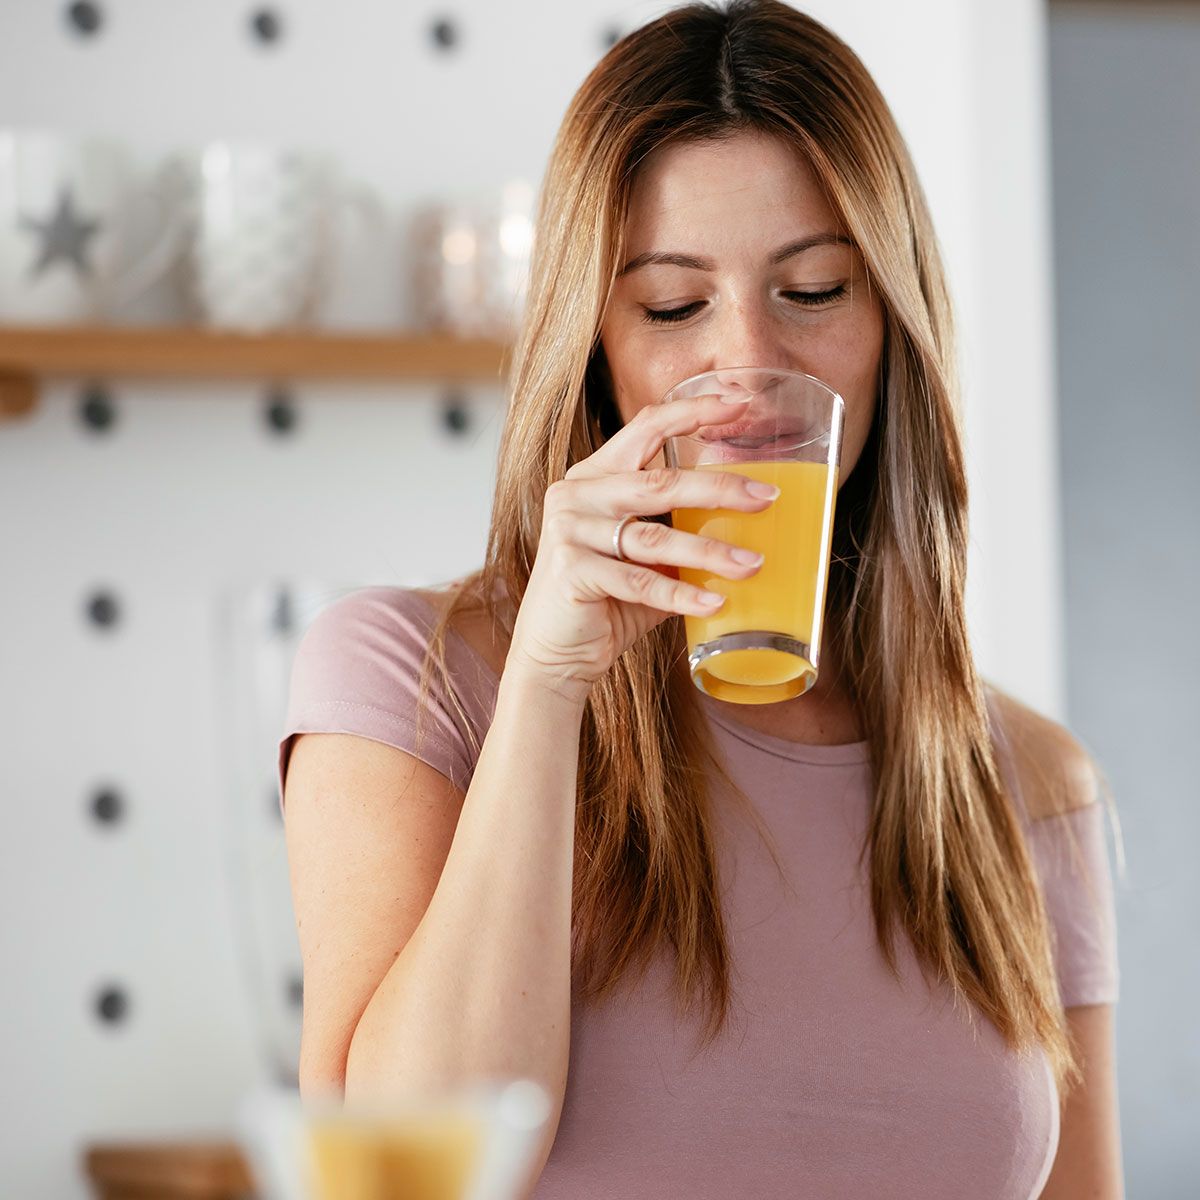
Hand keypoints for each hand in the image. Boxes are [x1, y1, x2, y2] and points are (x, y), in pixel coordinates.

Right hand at [506, 394, 776, 697]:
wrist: (555, 653)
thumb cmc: (606, 602)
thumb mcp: (645, 558)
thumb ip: (679, 531)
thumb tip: (749, 520)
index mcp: (595, 476)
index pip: (646, 427)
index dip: (694, 412)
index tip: (741, 404)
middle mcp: (577, 494)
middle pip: (659, 482)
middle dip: (719, 489)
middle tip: (766, 499)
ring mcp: (569, 531)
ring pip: (654, 537)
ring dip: (709, 551)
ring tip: (751, 563)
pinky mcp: (570, 571)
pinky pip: (639, 581)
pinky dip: (681, 596)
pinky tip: (715, 602)